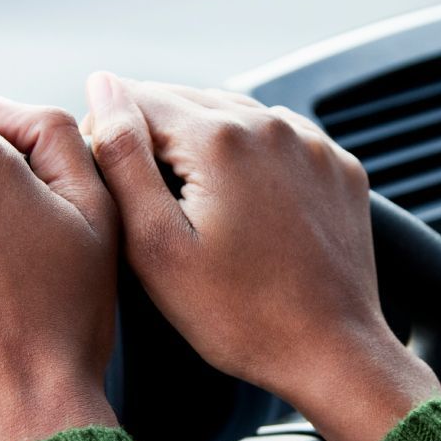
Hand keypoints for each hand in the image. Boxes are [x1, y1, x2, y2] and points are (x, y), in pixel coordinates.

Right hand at [80, 72, 439, 440]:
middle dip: (156, 135)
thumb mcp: (156, 244)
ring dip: (203, 143)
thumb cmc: (239, 315)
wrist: (332, 353)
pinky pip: (281, 140)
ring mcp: (312, 144)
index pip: (139, 99)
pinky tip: (240, 201)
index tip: (106, 178)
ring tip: (189, 200)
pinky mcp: (339, 167)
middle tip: (144, 195)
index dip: (108, 131)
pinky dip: (252, 157)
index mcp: (220, 137)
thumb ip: (122, 157)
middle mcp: (271, 125)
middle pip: (188, 101)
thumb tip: (102, 87)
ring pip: (235, 116)